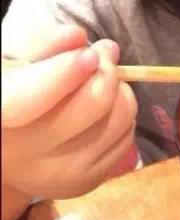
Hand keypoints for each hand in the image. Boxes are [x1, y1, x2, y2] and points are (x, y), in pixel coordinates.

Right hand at [1, 25, 137, 216]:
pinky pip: (128, 137)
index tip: (89, 55)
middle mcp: (22, 153)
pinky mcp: (85, 183)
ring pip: (121, 115)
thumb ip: (45, 46)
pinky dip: (121, 115)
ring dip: (119, 91)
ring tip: (99, 83)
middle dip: (107, 68)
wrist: (10, 152)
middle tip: (101, 54)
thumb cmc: (17, 93)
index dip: (64, 74)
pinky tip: (101, 112)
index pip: (26, 100)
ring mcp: (57, 174)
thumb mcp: (18, 64)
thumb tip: (78, 37)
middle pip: (93, 102)